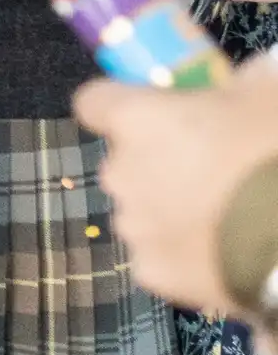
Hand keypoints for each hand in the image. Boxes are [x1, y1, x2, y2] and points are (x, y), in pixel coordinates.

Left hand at [74, 57, 277, 314]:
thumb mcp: (271, 90)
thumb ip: (240, 82)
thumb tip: (237, 84)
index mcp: (136, 120)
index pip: (94, 102)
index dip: (122, 104)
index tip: (154, 110)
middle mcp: (119, 172)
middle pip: (125, 160)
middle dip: (158, 161)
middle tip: (213, 167)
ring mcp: (133, 226)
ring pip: (141, 209)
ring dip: (170, 207)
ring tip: (228, 215)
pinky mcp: (153, 273)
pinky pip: (160, 254)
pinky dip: (184, 254)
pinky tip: (227, 251)